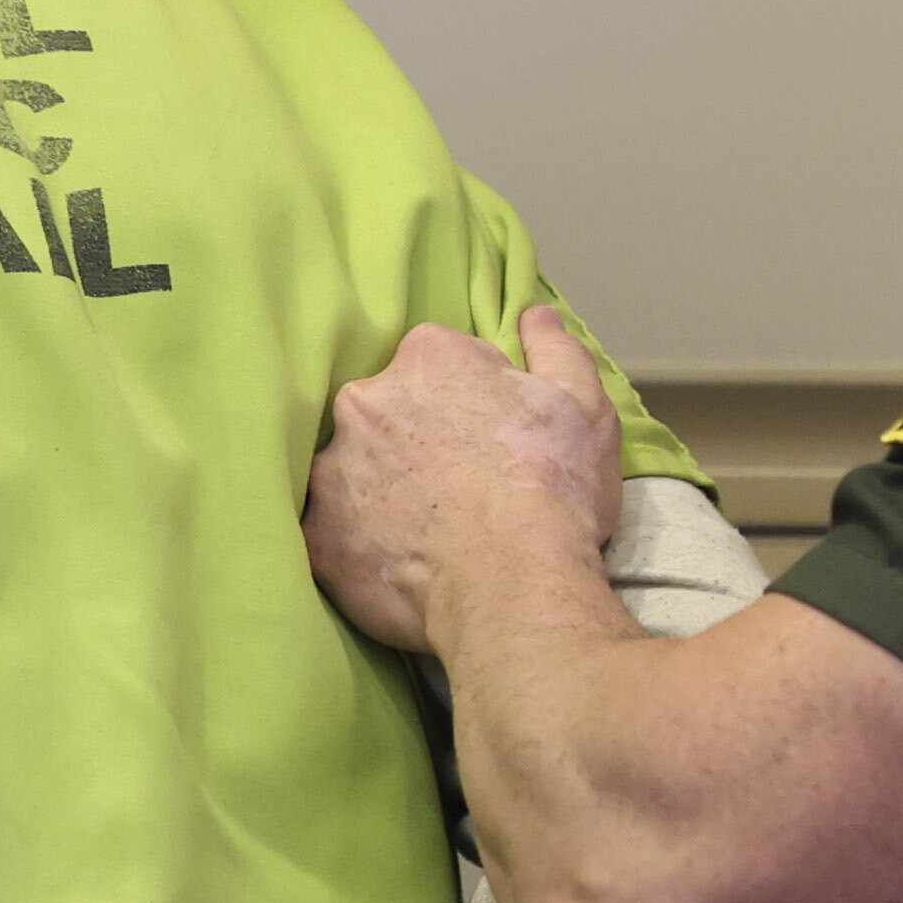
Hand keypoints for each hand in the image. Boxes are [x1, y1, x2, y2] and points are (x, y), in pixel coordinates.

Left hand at [305, 306, 622, 651]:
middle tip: (462, 489)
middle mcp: (367, 401)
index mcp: (429, 359)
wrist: (515, 586)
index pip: (441, 363)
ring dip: (381, 491)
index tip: (492, 439)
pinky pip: (332, 532)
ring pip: (354, 470)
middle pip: (388, 411)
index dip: (472, 401)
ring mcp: (334, 469)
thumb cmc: (555, 492)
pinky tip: (400, 565)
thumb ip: (555, 351)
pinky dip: (359, 546)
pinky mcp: (318, 534)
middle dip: (417, 442)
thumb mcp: (584, 408)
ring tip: (430, 532)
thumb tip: (534, 316)